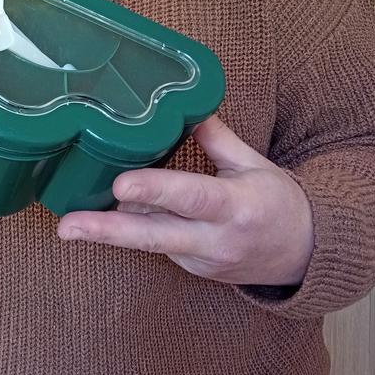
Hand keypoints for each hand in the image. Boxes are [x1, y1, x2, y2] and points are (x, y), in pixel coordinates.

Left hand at [57, 115, 313, 286]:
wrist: (305, 255)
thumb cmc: (279, 202)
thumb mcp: (254, 163)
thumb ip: (217, 138)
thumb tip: (184, 104)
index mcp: (237, 205)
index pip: (191, 196)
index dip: (155, 191)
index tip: (119, 187)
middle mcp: (217, 239)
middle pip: (155, 236)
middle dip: (108, 231)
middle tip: (68, 226)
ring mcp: (202, 260)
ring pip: (150, 241)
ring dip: (110, 232)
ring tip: (70, 224)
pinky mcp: (192, 269)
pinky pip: (158, 245)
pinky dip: (133, 231)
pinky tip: (102, 219)